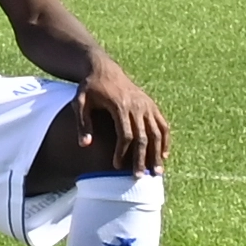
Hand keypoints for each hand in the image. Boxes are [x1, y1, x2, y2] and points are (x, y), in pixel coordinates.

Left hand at [68, 55, 171, 177]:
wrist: (104, 68)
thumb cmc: (89, 87)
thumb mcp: (80, 102)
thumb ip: (82, 123)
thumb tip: (85, 144)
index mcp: (120, 105)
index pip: (125, 134)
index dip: (122, 152)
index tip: (116, 166)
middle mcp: (137, 106)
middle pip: (143, 137)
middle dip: (142, 159)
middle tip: (139, 177)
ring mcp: (147, 106)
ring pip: (157, 133)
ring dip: (158, 154)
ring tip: (157, 173)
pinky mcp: (152, 105)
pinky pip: (163, 126)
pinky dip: (165, 141)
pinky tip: (164, 156)